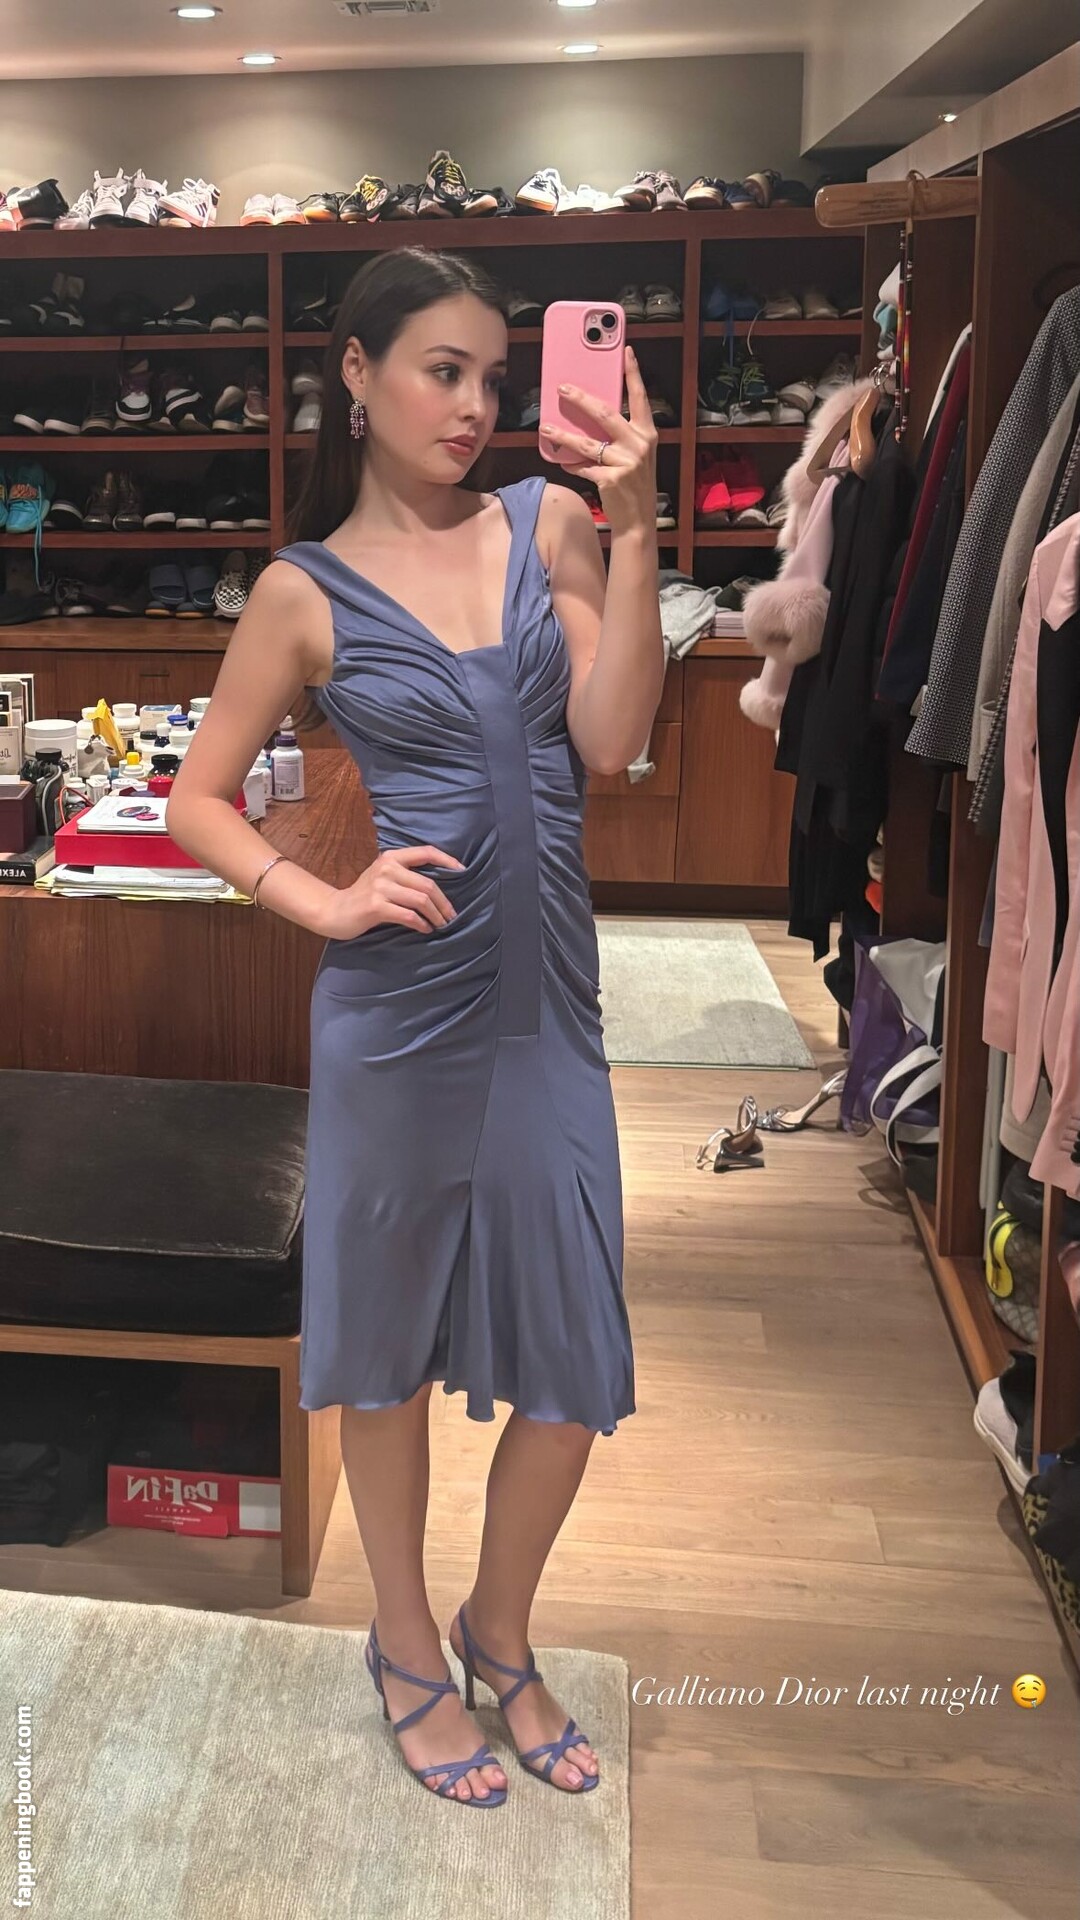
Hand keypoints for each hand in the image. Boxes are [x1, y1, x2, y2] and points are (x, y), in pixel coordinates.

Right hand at [320, 844, 464, 939]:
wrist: (336, 911)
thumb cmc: (365, 896)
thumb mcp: (384, 876)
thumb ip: (406, 874)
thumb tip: (439, 885)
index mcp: (391, 857)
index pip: (426, 852)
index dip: (447, 860)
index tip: (463, 871)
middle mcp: (387, 868)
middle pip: (428, 884)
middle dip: (444, 903)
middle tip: (451, 916)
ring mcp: (380, 887)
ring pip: (421, 901)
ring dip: (435, 915)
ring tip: (441, 924)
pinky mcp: (375, 906)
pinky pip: (408, 916)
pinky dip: (421, 924)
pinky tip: (425, 929)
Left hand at [541, 345, 657, 535]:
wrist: (638, 520)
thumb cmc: (633, 484)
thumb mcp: (635, 455)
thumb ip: (620, 434)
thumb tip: (591, 413)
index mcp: (647, 433)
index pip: (640, 397)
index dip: (633, 373)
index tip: (626, 351)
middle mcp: (639, 445)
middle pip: (605, 414)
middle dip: (581, 399)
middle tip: (562, 388)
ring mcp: (626, 462)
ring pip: (587, 443)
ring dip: (563, 435)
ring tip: (546, 427)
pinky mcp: (611, 479)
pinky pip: (583, 466)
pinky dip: (571, 464)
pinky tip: (562, 461)